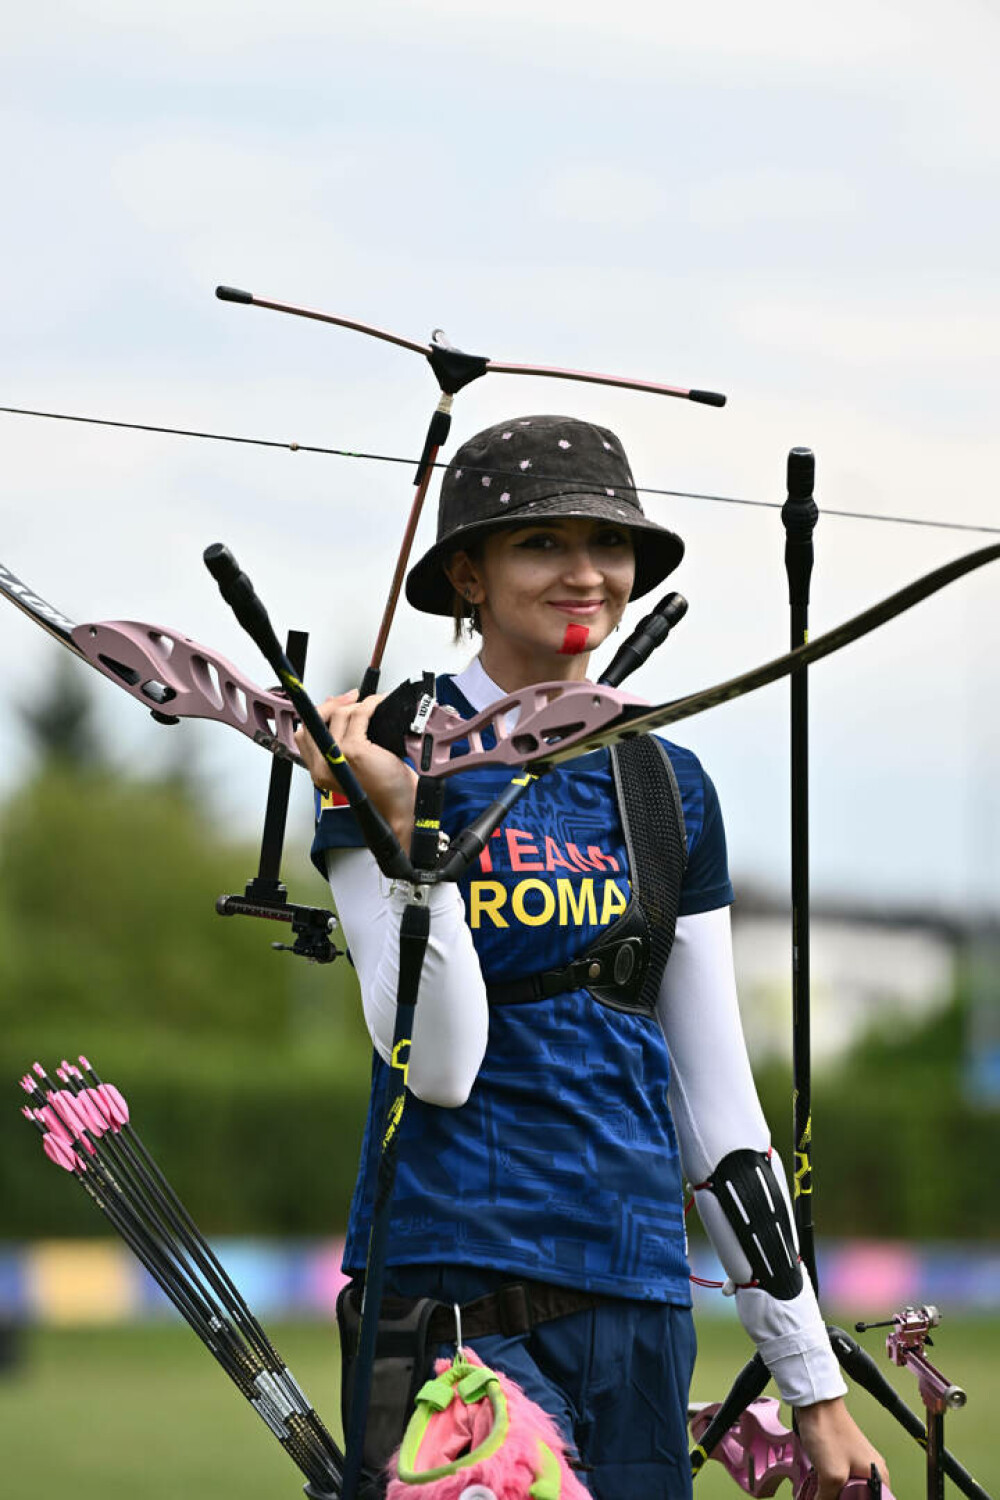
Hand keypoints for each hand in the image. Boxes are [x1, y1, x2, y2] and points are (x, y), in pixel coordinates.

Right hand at [294, 689, 417, 846]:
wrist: (398, 809)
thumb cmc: (383, 791)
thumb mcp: (355, 768)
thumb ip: (343, 746)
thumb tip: (342, 715)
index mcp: (320, 770)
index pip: (304, 734)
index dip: (317, 714)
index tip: (332, 703)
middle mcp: (323, 765)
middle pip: (314, 721)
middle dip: (333, 704)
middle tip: (352, 698)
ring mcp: (336, 756)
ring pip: (339, 715)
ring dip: (357, 705)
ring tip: (371, 706)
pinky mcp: (354, 750)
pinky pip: (358, 715)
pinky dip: (370, 705)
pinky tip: (378, 706)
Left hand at [795, 1397, 888, 1497]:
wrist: (814, 1404)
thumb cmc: (829, 1430)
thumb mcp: (831, 1474)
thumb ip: (829, 1498)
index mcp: (878, 1475)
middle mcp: (870, 1470)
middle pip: (859, 1498)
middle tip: (827, 1498)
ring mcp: (856, 1463)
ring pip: (846, 1491)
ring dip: (832, 1495)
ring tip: (821, 1494)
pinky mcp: (841, 1459)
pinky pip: (838, 1481)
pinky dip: (828, 1487)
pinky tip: (818, 1488)